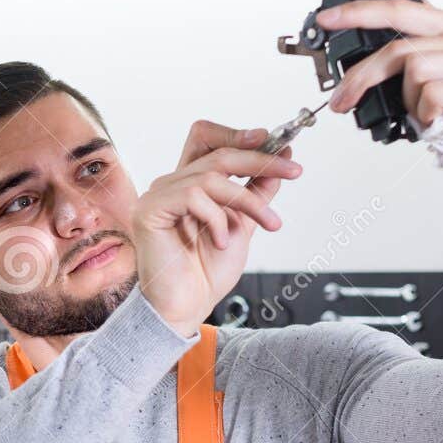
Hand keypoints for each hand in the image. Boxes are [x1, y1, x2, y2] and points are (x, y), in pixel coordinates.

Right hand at [132, 120, 300, 332]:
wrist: (186, 308)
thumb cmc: (205, 273)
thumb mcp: (243, 224)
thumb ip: (257, 192)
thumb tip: (280, 158)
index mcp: (188, 185)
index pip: (208, 139)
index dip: (239, 134)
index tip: (277, 141)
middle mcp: (170, 185)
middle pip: (217, 152)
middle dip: (261, 159)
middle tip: (293, 170)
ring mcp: (157, 196)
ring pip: (212, 176)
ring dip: (248, 201)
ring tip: (268, 224)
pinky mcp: (149, 211)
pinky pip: (193, 196)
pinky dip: (217, 219)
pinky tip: (221, 241)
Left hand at [319, 0, 442, 198]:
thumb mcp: (431, 84)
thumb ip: (406, 64)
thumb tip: (358, 66)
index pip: (401, 10)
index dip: (361, 12)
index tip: (328, 19)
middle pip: (400, 46)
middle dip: (362, 76)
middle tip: (342, 100)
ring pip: (415, 71)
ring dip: (408, 103)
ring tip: (423, 117)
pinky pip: (434, 94)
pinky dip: (426, 115)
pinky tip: (439, 123)